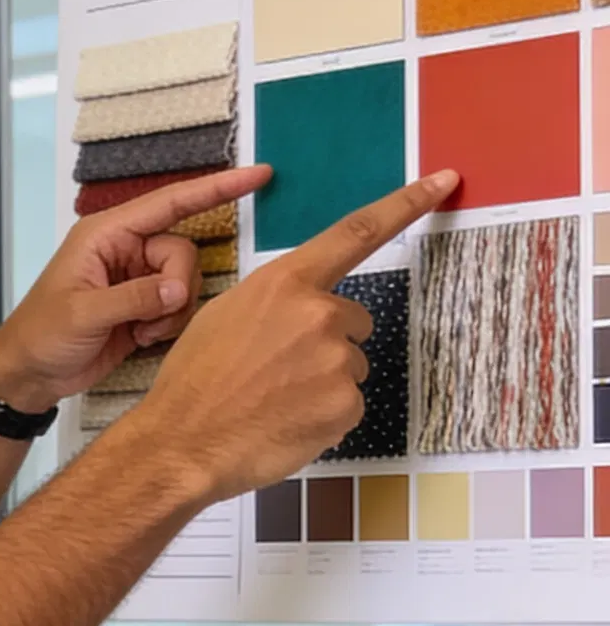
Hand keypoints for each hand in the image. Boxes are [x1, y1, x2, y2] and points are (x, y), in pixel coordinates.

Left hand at [0, 165, 270, 408]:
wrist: (31, 374)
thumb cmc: (42, 335)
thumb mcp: (83, 314)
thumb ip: (133, 298)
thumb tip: (176, 291)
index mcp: (107, 234)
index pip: (170, 202)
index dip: (216, 188)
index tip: (258, 175)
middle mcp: (127, 249)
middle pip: (183, 252)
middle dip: (176, 287)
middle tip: (149, 318)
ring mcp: (138, 278)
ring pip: (185, 282)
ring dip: (171, 312)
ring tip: (139, 331)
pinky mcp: (145, 306)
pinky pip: (179, 307)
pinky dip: (169, 325)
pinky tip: (141, 337)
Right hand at [124, 171, 459, 506]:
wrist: (182, 443)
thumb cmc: (195, 381)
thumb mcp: (224, 315)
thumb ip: (275, 301)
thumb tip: (299, 309)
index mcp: (286, 282)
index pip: (358, 232)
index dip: (406, 204)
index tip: (443, 182)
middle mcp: (319, 314)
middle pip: (355, 320)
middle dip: (329, 342)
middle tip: (280, 370)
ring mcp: (337, 360)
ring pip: (350, 365)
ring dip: (323, 382)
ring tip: (275, 400)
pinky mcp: (345, 404)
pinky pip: (348, 404)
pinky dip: (324, 415)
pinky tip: (286, 421)